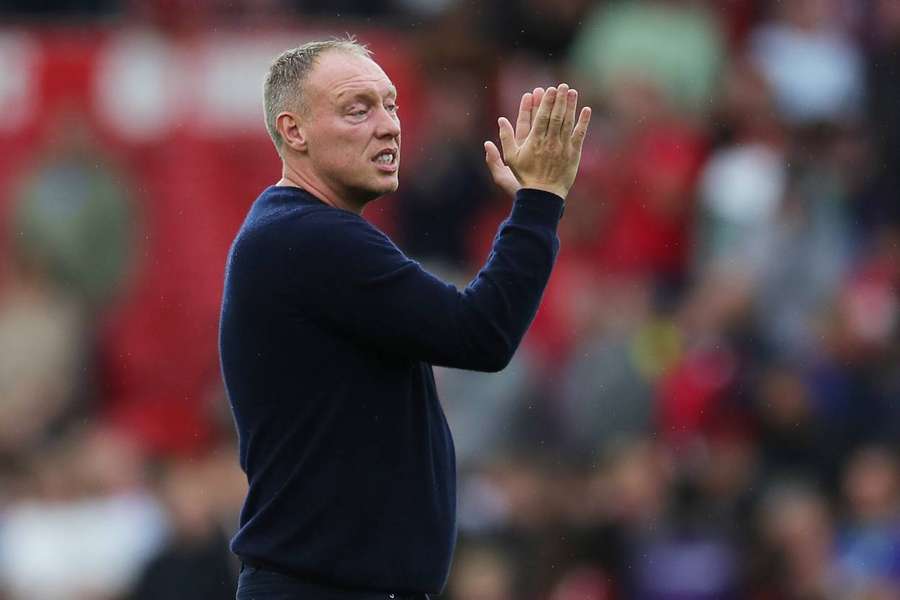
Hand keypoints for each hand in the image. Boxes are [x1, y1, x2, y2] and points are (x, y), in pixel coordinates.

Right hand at [485, 84, 590, 199]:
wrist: (543, 195)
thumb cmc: (525, 177)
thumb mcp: (511, 159)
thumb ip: (505, 138)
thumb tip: (501, 120)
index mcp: (534, 141)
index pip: (541, 117)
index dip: (546, 102)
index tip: (549, 90)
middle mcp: (549, 142)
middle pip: (555, 116)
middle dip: (559, 100)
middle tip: (562, 86)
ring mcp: (562, 147)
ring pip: (567, 122)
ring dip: (571, 106)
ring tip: (572, 92)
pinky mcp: (573, 153)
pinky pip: (579, 135)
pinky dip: (583, 122)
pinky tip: (586, 110)